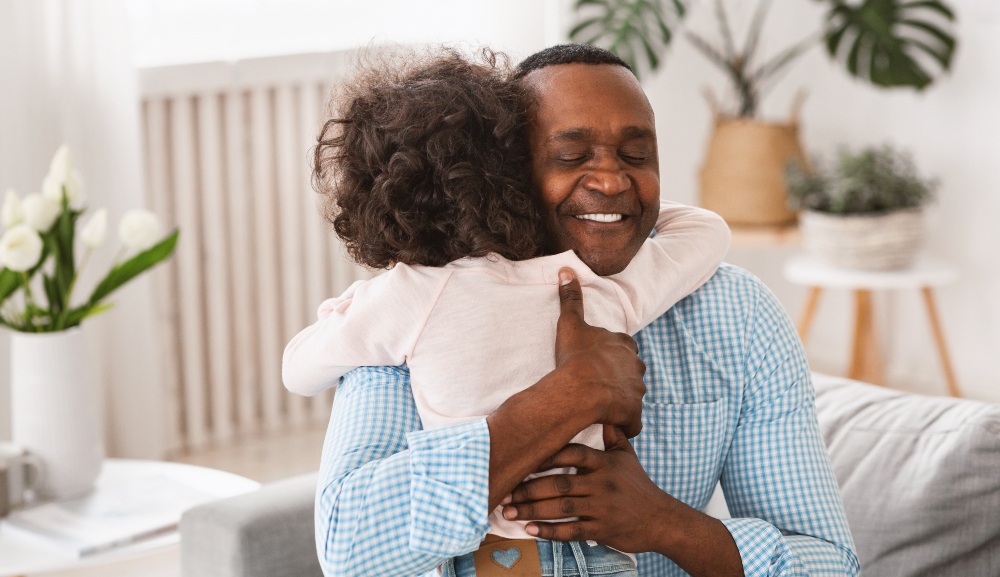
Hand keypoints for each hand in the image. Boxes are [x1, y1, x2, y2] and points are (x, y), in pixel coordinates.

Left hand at [500, 425, 668, 552]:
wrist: (661, 519)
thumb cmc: (639, 485)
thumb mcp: (627, 456)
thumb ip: (612, 435)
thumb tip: (601, 409)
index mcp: (605, 464)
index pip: (573, 454)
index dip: (548, 455)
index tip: (524, 458)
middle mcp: (602, 484)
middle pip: (560, 483)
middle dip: (529, 488)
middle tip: (507, 491)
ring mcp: (602, 508)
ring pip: (562, 508)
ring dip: (532, 510)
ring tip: (510, 511)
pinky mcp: (602, 530)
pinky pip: (572, 531)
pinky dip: (550, 531)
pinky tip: (531, 530)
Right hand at [554, 268, 645, 437]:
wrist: (580, 389)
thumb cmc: (575, 357)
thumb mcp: (570, 324)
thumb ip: (571, 298)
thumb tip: (566, 270)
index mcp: (625, 344)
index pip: (625, 347)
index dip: (611, 355)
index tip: (596, 362)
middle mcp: (636, 366)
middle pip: (631, 371)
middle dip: (619, 377)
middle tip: (597, 383)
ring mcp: (638, 390)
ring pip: (632, 395)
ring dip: (620, 400)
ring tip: (600, 405)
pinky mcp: (634, 413)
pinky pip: (631, 421)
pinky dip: (623, 423)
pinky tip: (608, 423)